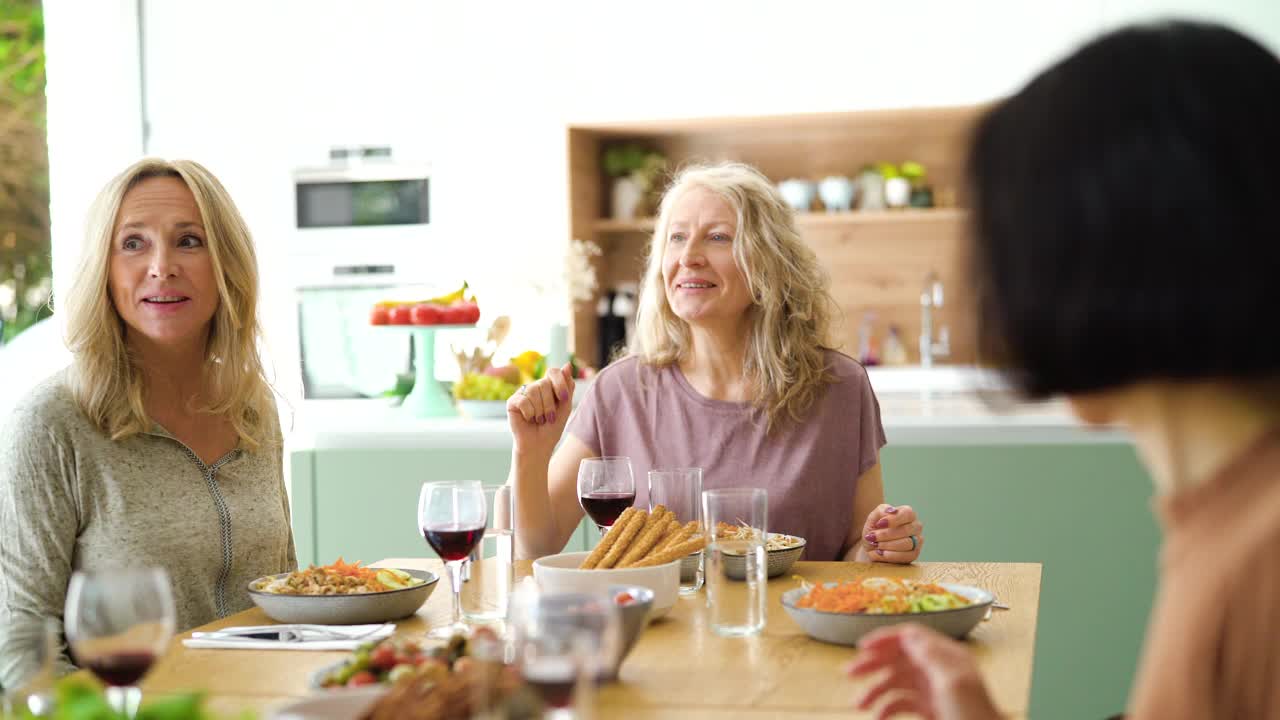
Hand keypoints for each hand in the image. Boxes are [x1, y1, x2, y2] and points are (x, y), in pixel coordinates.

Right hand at [506, 363, 575, 459]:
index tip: (564, 398)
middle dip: (550, 404)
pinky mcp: (512, 402)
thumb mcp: (565, 407)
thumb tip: (567, 364)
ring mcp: (523, 393)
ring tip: (539, 420)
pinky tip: (528, 419)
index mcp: (548, 386)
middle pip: (544, 383)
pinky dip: (529, 413)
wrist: (539, 446)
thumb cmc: (552, 428)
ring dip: (540, 411)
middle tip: (549, 418)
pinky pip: (523, 400)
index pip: (553, 372)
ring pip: (533, 392)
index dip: (559, 383)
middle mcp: (535, 387)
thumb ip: (567, 387)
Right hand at [846, 624, 999, 719]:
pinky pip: (901, 703)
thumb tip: (907, 634)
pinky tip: (878, 717)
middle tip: (849, 673)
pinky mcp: (929, 709)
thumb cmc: (974, 715)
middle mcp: (937, 669)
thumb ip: (929, 656)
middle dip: (872, 664)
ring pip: (895, 682)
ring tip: (859, 704)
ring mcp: (932, 690)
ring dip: (874, 691)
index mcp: (945, 656)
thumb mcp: (953, 682)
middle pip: (898, 658)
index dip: (884, 639)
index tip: (862, 647)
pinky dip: (886, 709)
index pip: (910, 637)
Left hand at [856, 504, 923, 562]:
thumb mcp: (873, 518)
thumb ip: (881, 511)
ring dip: (887, 545)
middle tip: (872, 537)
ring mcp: (917, 542)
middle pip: (906, 530)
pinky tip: (879, 553)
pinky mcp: (914, 555)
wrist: (871, 548)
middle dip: (886, 534)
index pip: (907, 513)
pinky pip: (906, 556)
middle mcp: (916, 527)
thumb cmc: (874, 530)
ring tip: (875, 545)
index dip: (894, 519)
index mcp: (908, 514)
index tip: (879, 524)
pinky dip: (890, 555)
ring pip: (906, 544)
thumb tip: (892, 510)